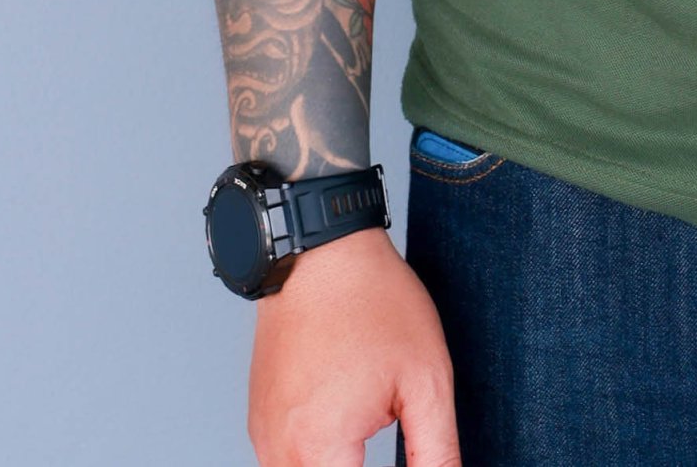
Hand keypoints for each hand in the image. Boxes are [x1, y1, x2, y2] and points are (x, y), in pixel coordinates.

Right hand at [247, 227, 458, 466]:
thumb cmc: (375, 304)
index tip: (412, 459)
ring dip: (341, 466)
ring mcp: (264, 437)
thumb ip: (436, 454)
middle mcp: (280, 452)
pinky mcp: (260, 421)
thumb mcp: (426, 380)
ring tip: (370, 422)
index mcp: (319, 448)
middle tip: (389, 423)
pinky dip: (319, 458)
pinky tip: (348, 426)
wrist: (322, 251)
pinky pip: (287, 462)